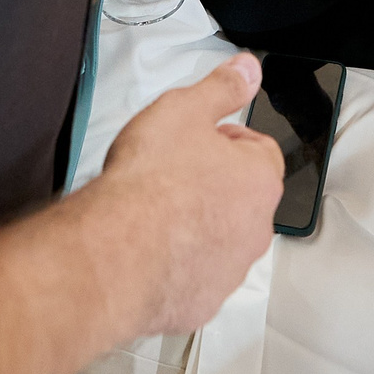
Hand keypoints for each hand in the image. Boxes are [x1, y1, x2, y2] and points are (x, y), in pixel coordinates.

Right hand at [94, 54, 283, 335]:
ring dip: (196, 227)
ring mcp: (229, 272)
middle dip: (211, 185)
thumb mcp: (183, 110)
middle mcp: (255, 230)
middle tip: (169, 175)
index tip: (194, 141)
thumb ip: (221, 88)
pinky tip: (147, 251)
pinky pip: (194, 278)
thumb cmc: (149, 184)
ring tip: (153, 215)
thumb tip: (248, 69)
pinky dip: (176, 266)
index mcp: (259, 180)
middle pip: (241, 197)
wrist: (114, 253)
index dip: (223, 139)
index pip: (259, 149)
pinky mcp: (200, 304)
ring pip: (220, 240)